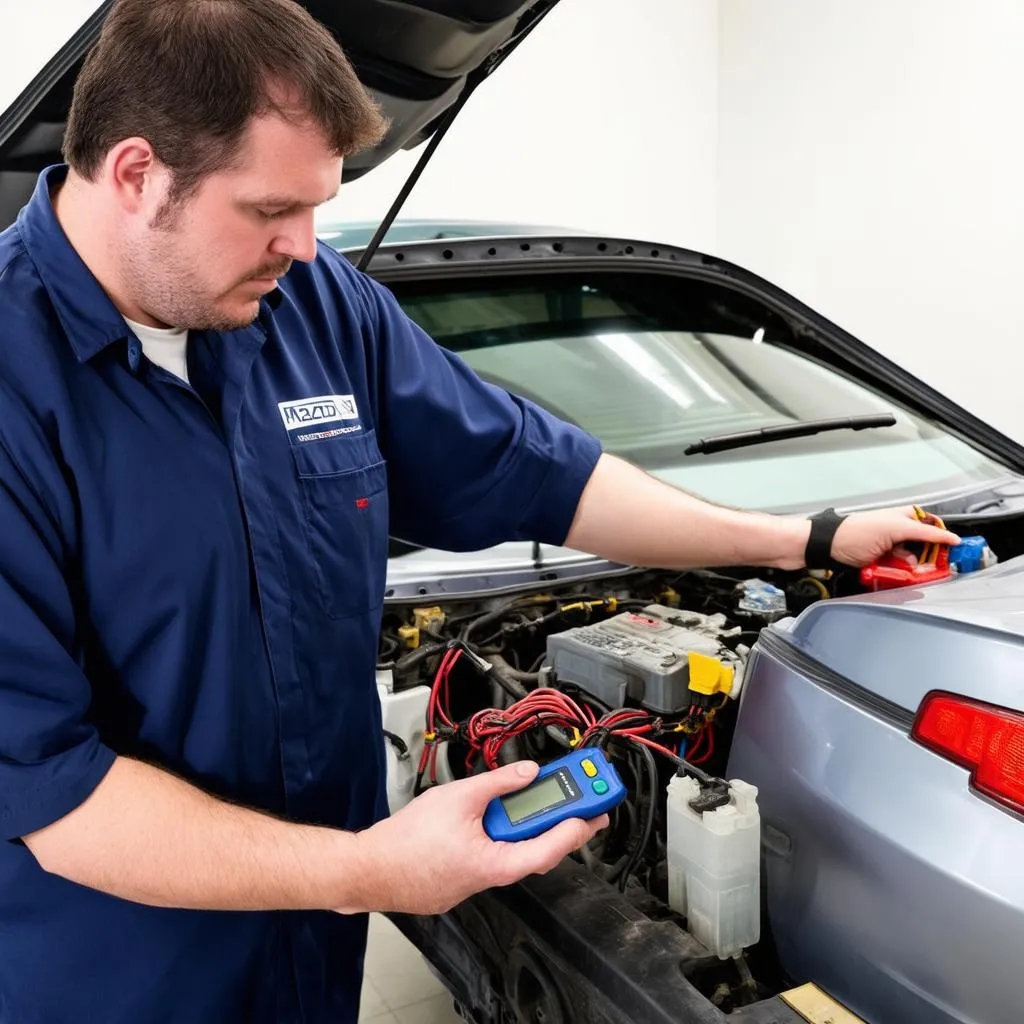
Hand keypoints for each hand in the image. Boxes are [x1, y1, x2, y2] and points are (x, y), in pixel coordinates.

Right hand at [343, 761, 608, 915]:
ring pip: (510, 853)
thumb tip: (526, 772)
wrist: (369, 868)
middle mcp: (489, 878)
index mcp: (495, 863)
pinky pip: (488, 856)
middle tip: (578, 801)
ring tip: (530, 797)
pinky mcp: (459, 880)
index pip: (549, 849)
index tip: (596, 813)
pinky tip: (489, 817)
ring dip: (523, 826)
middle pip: (534, 850)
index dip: (576, 830)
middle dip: (557, 823)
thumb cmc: (406, 842)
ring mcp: (474, 882)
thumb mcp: (459, 797)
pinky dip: (498, 836)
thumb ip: (498, 782)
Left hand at [829, 506, 960, 567]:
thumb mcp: (895, 528)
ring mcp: (891, 550)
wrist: (829, 546)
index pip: (933, 527)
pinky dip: (902, 576)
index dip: (946, 538)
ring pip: (914, 563)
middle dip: (930, 559)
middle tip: (938, 566)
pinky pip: (900, 573)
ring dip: (915, 569)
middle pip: (925, 549)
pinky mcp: (883, 565)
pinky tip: (900, 576)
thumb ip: (923, 533)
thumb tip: (950, 538)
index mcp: (904, 518)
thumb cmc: (857, 530)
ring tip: (914, 571)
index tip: (959, 550)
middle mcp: (900, 534)